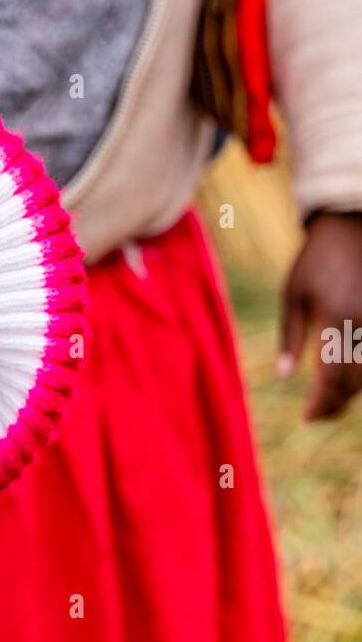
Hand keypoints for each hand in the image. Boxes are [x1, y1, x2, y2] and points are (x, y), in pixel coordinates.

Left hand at [278, 212, 361, 420]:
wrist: (353, 224)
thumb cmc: (316, 259)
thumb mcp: (294, 293)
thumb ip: (290, 335)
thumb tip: (286, 374)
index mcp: (338, 317)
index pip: (333, 376)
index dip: (322, 402)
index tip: (308, 417)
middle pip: (356, 380)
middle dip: (337, 403)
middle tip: (318, 416)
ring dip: (352, 391)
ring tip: (330, 402)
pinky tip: (349, 380)